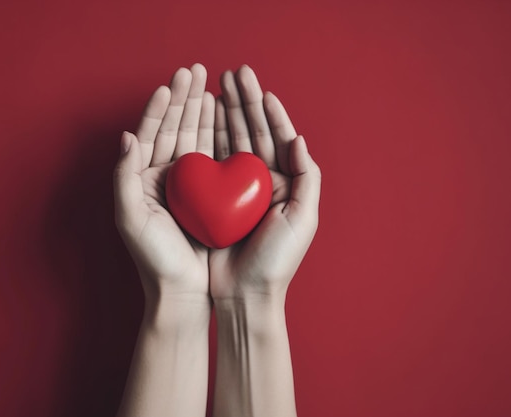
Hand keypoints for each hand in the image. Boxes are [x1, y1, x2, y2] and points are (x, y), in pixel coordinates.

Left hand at [114, 64, 214, 302]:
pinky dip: (216, 134)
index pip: (150, 134)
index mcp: (141, 179)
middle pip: (173, 128)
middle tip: (195, 70)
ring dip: (200, 110)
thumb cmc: (153, 258)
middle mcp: (162, 177)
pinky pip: (212, 157)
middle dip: (183, 99)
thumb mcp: (130, 218)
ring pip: (193, 137)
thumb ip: (124, 177)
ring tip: (210, 85)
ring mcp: (186, 184)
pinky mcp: (208, 193)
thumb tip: (126, 136)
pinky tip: (222, 116)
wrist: (181, 289)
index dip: (159, 107)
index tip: (171, 83)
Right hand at [209, 65, 321, 300]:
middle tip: (234, 74)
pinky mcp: (214, 199)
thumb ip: (308, 177)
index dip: (271, 112)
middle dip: (245, 103)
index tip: (260, 88)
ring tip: (216, 87)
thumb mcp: (303, 219)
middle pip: (254, 133)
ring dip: (225, 114)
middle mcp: (262, 182)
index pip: (279, 139)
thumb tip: (299, 139)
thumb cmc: (276, 261)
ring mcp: (237, 189)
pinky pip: (211, 163)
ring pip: (231, 142)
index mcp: (286, 184)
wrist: (244, 294)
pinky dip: (208, 139)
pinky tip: (202, 119)